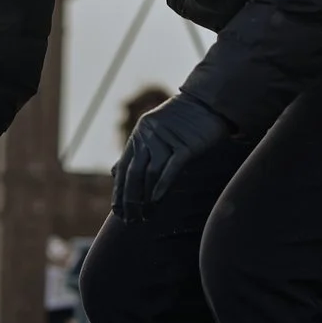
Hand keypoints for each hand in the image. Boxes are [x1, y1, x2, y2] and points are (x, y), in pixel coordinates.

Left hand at [112, 93, 231, 221]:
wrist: (207, 102)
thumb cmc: (182, 122)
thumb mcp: (153, 133)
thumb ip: (135, 153)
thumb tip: (114, 172)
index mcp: (139, 135)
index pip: (123, 168)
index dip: (119, 191)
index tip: (118, 212)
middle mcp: (148, 136)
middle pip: (133, 173)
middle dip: (130, 200)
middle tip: (131, 220)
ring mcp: (166, 139)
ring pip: (150, 172)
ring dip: (146, 197)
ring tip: (146, 216)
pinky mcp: (185, 145)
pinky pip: (170, 167)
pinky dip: (162, 184)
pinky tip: (156, 200)